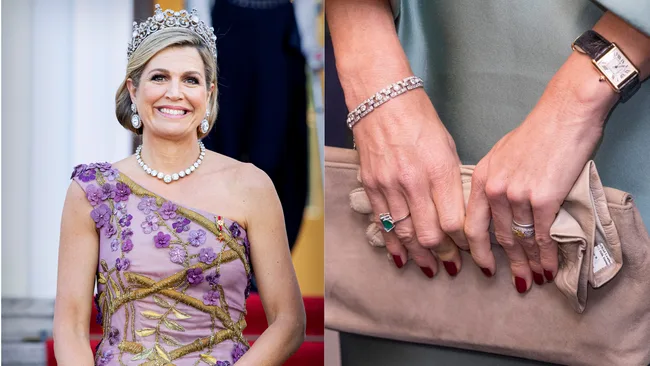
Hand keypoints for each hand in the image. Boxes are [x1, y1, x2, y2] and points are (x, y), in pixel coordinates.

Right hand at [354, 88, 467, 277]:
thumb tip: (456, 214)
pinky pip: (382, 223)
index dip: (464, 242)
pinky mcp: (371, 185)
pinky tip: (401, 257)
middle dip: (444, 254)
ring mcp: (389, 185)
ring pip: (405, 233)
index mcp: (439, 169)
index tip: (470, 249)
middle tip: (452, 266)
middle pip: (430, 234)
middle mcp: (414, 182)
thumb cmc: (420, 119)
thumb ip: (451, 183)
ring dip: (419, 255)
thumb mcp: (446, 147)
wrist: (381, 100)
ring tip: (429, 268)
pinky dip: (393, 243)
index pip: (454, 221)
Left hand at [465, 53, 616, 292]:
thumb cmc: (538, 132)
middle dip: (506, 263)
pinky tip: (547, 267)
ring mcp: (516, 194)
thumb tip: (496, 204)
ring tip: (532, 280)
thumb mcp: (502, 154)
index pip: (470, 223)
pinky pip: (541, 236)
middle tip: (515, 281)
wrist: (565, 114)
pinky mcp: (542, 199)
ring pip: (519, 239)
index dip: (476, 250)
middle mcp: (494, 188)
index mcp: (482, 177)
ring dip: (528, 264)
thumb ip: (495, 181)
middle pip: (496, 237)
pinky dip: (545, 255)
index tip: (483, 265)